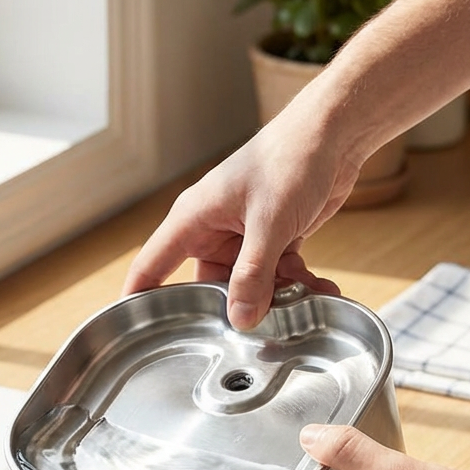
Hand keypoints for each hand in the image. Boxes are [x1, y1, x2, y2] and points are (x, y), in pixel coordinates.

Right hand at [123, 74, 361, 329]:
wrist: (334, 135)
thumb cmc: (291, 160)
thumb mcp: (269, 223)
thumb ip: (253, 273)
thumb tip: (240, 318)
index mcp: (194, 218)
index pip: (152, 265)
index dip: (140, 299)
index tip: (135, 335)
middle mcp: (214, 229)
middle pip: (210, 287)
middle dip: (238, 306)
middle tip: (264, 322)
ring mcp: (244, 235)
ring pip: (249, 285)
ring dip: (277, 295)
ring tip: (305, 294)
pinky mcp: (273, 239)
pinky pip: (275, 275)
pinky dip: (296, 283)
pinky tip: (319, 287)